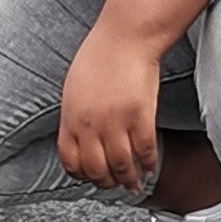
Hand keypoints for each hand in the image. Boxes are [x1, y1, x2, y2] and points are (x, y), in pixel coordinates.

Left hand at [57, 23, 162, 194]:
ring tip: (134, 183)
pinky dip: (148, 163)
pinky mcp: (140, 116)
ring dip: (129, 179)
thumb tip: (80, 139)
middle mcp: (91, 124)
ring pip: (122, 165)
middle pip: (96, 169)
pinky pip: (145, 150)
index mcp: (71, 118)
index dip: (81, 175)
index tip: (90, 178)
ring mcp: (116, 122)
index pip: (71, 161)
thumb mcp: (74, 89)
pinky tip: (150, 167)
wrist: (125, 37)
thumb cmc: (99, 56)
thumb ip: (75, 117)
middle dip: (106, 182)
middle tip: (115, 184)